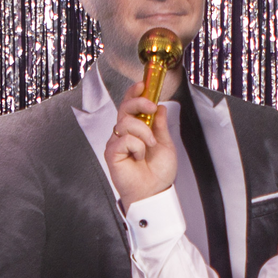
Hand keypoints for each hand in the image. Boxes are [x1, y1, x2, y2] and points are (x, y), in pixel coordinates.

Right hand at [104, 82, 177, 206]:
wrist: (154, 192)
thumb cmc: (158, 173)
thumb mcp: (165, 143)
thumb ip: (160, 125)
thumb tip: (159, 107)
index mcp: (137, 129)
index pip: (131, 106)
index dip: (134, 93)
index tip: (143, 85)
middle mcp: (124, 134)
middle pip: (124, 107)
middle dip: (139, 102)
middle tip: (151, 107)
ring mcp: (117, 142)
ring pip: (126, 123)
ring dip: (144, 133)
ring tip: (149, 147)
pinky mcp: (112, 153)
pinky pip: (124, 139)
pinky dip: (137, 147)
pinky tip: (138, 157)